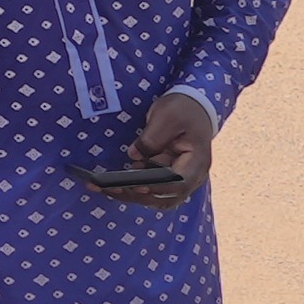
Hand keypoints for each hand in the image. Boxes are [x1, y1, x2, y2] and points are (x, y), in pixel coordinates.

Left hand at [89, 90, 218, 204]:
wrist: (193, 107)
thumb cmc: (182, 110)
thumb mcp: (167, 117)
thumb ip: (151, 138)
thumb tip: (134, 156)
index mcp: (196, 162)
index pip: (179, 183)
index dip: (158, 188)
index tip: (136, 186)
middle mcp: (191, 176)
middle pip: (166, 196)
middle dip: (138, 195)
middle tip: (111, 189)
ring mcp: (180, 178)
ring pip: (157, 196)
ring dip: (133, 194)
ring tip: (106, 188)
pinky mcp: (168, 175)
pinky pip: (152, 187)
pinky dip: (134, 186)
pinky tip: (114, 182)